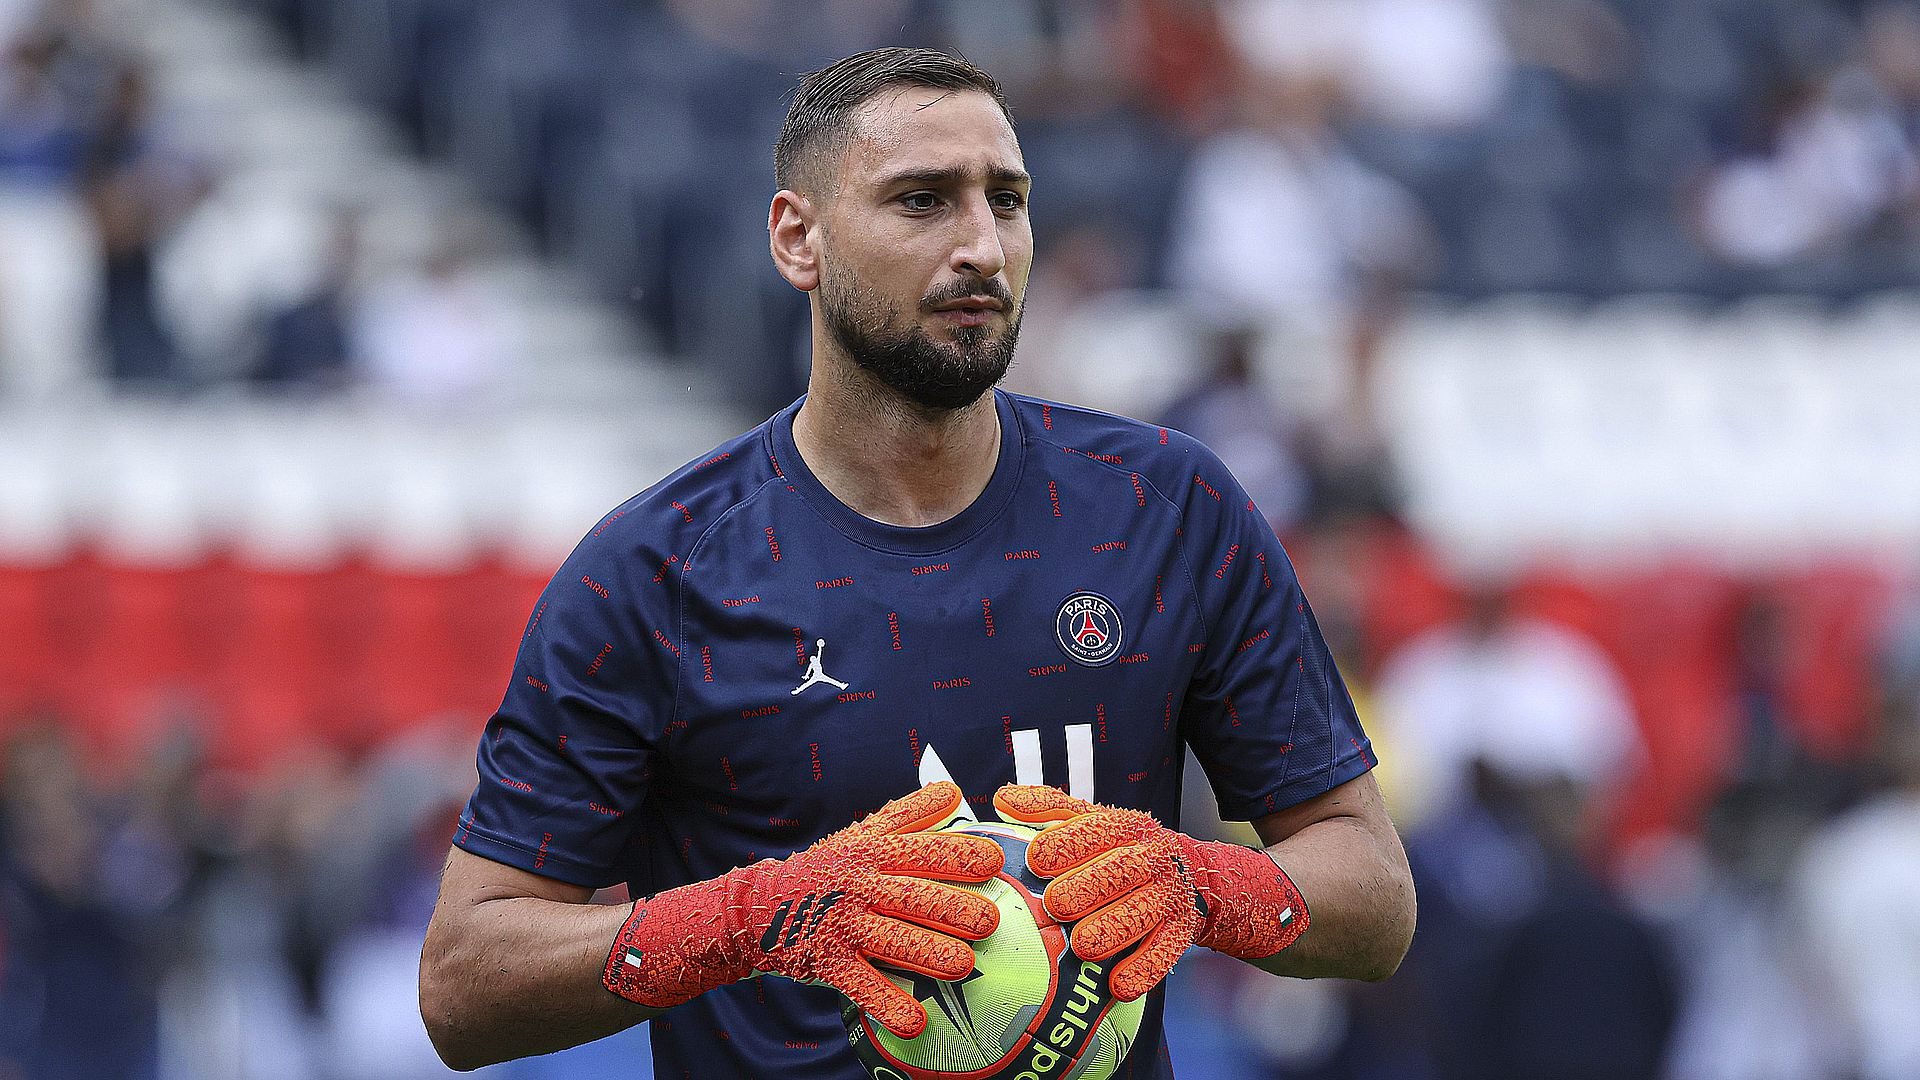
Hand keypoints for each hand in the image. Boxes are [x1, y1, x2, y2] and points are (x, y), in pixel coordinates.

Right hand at [605, 781, 1001, 1036]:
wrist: (761, 907)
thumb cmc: (829, 868)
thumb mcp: (862, 833)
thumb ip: (910, 814)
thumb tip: (955, 791)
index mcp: (874, 852)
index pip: (922, 849)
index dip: (959, 854)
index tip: (992, 861)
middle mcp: (861, 886)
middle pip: (914, 897)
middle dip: (954, 908)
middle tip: (988, 921)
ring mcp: (845, 926)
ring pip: (894, 942)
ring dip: (930, 955)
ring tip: (963, 966)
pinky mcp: (830, 963)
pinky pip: (863, 987)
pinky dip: (889, 1007)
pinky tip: (916, 1023)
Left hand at [992, 784, 1307, 1001]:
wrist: (1191, 877)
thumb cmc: (1118, 849)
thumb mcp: (1090, 821)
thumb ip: (1047, 809)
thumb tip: (1001, 798)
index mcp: (1124, 827)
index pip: (1095, 830)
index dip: (1065, 843)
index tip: (1035, 860)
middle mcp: (1151, 859)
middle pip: (1120, 871)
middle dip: (1086, 888)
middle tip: (1055, 906)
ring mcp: (1168, 897)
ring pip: (1143, 914)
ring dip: (1112, 930)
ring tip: (1083, 946)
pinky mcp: (1180, 933)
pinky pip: (1164, 954)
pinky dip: (1142, 971)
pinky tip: (1117, 986)